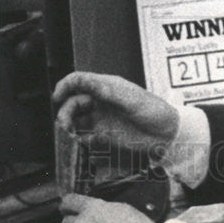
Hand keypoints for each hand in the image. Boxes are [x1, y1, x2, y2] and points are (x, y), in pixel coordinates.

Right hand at [53, 72, 179, 156]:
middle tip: (64, 125)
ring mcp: (101, 116)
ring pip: (76, 117)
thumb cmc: (154, 111)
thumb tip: (89, 83)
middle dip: (65, 110)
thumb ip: (110, 92)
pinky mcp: (103, 133)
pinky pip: (84, 133)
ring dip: (69, 124)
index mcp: (107, 85)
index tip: (57, 97)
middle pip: (74, 100)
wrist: (166, 134)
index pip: (79, 80)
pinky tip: (82, 142)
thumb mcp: (132, 100)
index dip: (65, 86)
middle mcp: (101, 99)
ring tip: (70, 134)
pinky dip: (78, 137)